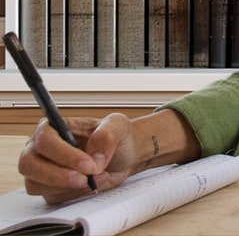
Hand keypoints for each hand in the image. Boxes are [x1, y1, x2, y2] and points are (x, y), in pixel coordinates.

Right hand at [19, 113, 139, 202]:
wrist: (123, 156)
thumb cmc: (115, 137)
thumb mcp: (118, 126)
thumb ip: (107, 135)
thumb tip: (94, 154)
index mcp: (53, 127)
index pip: (44, 140)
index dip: (63, 154)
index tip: (88, 164)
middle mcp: (41, 149)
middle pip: (29, 165)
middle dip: (58, 175)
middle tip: (85, 179)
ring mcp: (42, 170)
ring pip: (36, 185)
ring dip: (68, 186)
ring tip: (98, 177)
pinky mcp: (49, 188)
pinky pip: (51, 197)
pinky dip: (74, 193)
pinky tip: (93, 184)